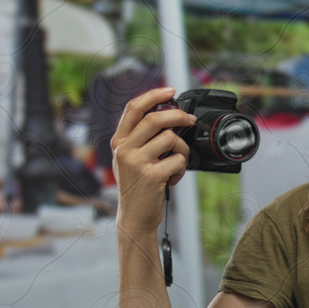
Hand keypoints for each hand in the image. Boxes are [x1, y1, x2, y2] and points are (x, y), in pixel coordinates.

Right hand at [111, 87, 194, 234]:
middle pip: (155, 119)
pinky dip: (182, 168)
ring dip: (182, 150)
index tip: (170, 90)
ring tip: (176, 163)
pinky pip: (178, 160)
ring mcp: (136, 162)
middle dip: (178, 116)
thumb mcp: (131, 159)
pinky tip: (174, 177)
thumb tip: (168, 116)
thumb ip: (141, 138)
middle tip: (190, 120)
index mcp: (118, 142)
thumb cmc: (138, 186)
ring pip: (171, 140)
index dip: (154, 95)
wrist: (134, 217)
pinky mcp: (151, 176)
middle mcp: (124, 149)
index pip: (133, 108)